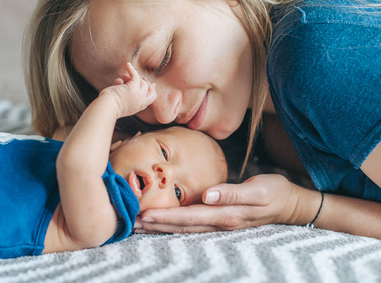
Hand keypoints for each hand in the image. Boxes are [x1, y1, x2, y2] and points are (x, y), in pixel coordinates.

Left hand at [99, 62, 156, 117]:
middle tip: (143, 78)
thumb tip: (120, 80)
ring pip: (143, 83)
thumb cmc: (109, 105)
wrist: (107, 107)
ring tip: (124, 76)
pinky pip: (136, 75)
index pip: (150, 99)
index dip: (150, 90)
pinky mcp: (133, 88)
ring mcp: (138, 95)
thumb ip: (122, 92)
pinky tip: (127, 65)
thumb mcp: (119, 100)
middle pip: (151, 92)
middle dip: (148, 84)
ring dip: (135, 78)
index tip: (149, 84)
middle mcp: (141, 102)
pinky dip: (131, 69)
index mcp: (138, 107)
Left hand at [134, 174, 318, 233]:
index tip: (145, 215)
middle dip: (156, 225)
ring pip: (185, 228)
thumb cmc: (272, 192)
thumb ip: (232, 193)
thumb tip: (208, 195)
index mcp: (225, 215)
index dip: (166, 217)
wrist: (288, 203)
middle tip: (131, 223)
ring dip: (161, 227)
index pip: (189, 217)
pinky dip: (175, 223)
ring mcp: (219, 224)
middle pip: (181, 226)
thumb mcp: (257, 190)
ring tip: (140, 225)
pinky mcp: (219, 220)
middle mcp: (218, 223)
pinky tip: (164, 221)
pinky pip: (193, 224)